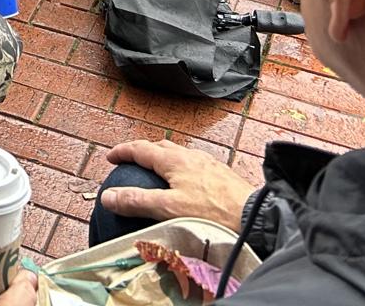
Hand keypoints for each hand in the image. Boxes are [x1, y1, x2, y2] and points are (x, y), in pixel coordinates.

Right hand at [101, 139, 253, 233]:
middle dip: (143, 152)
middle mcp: (192, 156)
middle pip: (161, 147)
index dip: (123, 151)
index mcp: (174, 159)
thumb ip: (137, 202)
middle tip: (132, 163)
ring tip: (159, 176)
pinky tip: (189, 190)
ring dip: (164, 161)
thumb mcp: (168, 209)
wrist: (256, 217)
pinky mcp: (223, 177)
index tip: (111, 157)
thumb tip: (107, 197)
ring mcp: (209, 165)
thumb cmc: (214, 213)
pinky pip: (196, 168)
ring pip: (180, 156)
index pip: (141, 148)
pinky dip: (182, 172)